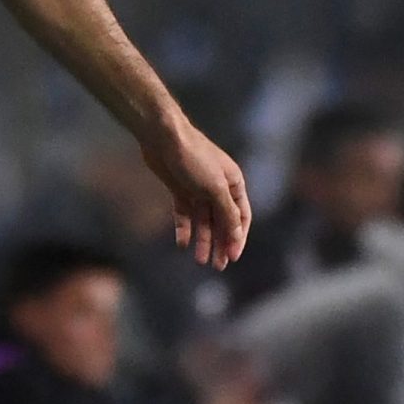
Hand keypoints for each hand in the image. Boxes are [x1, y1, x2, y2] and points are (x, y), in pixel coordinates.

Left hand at [141, 120, 250, 270]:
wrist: (162, 137)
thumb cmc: (193, 157)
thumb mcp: (214, 187)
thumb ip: (226, 212)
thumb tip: (237, 236)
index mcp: (234, 184)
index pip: (242, 217)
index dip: (238, 238)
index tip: (233, 257)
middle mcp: (218, 188)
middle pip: (222, 222)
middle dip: (220, 244)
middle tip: (217, 266)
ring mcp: (197, 189)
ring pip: (203, 220)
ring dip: (203, 240)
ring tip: (199, 260)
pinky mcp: (179, 189)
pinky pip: (184, 214)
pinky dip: (184, 228)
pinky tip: (182, 244)